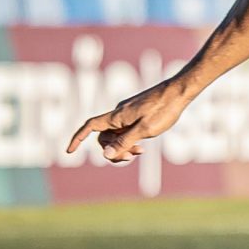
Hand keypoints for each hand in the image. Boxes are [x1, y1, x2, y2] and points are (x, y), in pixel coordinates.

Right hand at [66, 78, 190, 165]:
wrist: (179, 92)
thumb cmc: (163, 109)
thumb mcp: (145, 130)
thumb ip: (124, 142)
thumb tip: (105, 155)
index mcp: (116, 116)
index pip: (90, 127)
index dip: (77, 138)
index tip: (69, 151)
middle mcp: (118, 114)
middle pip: (104, 136)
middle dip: (112, 150)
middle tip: (131, 157)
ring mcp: (127, 114)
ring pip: (115, 134)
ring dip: (122, 147)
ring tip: (140, 152)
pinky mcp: (136, 114)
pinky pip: (125, 130)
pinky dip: (130, 140)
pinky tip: (143, 145)